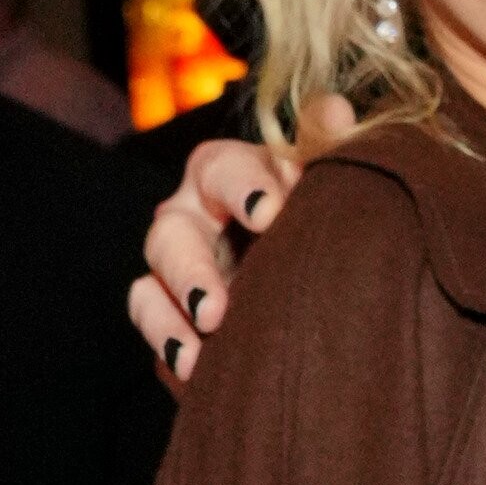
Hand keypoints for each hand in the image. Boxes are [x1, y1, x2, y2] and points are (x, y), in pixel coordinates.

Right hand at [128, 100, 346, 383]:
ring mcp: (177, 274)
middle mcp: (194, 219)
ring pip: (150, 288)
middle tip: (217, 308)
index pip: (221, 169)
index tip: (270, 214)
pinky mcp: (175, 321)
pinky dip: (171, 351)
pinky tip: (195, 375)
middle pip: (171, 235)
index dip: (242, 187)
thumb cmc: (325, 215)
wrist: (327, 283)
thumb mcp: (332, 178)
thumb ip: (330, 146)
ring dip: (169, 319)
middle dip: (191, 272)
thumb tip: (336, 110)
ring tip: (199, 352)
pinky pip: (158, 333)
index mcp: (229, 175)